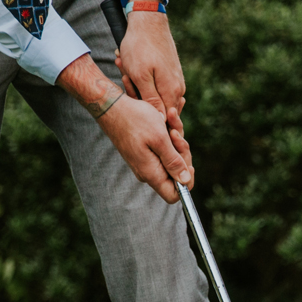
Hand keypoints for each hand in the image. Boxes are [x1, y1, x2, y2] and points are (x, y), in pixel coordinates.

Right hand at [58, 54, 192, 201]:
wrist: (112, 106)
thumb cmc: (135, 119)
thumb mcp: (160, 139)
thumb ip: (173, 161)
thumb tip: (184, 182)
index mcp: (151, 173)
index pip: (174, 195)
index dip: (186, 182)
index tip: (188, 164)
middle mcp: (148, 172)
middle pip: (176, 174)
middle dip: (182, 153)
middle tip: (176, 133)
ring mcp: (146, 162)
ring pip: (172, 157)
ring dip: (176, 138)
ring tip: (171, 118)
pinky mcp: (145, 152)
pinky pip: (164, 148)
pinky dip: (169, 134)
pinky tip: (168, 117)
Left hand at [114, 7, 185, 131]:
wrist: (149, 20)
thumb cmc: (140, 47)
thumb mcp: (140, 76)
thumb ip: (150, 100)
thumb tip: (161, 121)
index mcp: (171, 92)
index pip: (164, 120)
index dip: (147, 118)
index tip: (130, 105)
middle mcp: (178, 89)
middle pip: (159, 108)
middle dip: (138, 97)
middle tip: (124, 76)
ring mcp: (176, 80)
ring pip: (155, 95)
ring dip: (137, 85)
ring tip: (124, 66)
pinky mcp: (172, 72)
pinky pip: (156, 84)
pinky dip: (141, 77)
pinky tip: (129, 63)